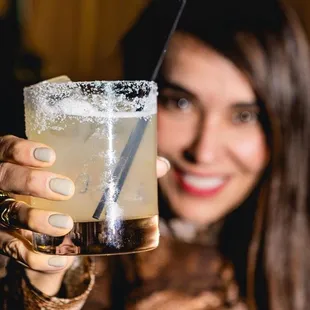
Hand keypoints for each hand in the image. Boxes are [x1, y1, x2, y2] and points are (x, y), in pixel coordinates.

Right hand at [0, 135, 169, 294]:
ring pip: (6, 215)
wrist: (55, 227)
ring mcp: (6, 215)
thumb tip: (160, 165)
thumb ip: (122, 169)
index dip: (22, 150)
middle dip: (30, 182)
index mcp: (23, 161)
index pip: (8, 148)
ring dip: (34, 219)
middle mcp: (8, 186)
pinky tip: (62, 260)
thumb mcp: (88, 175)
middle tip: (64, 188)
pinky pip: (16, 252)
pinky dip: (37, 258)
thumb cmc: (73, 190)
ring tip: (65, 224)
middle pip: (4, 178)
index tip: (50, 155)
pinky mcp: (11, 241)